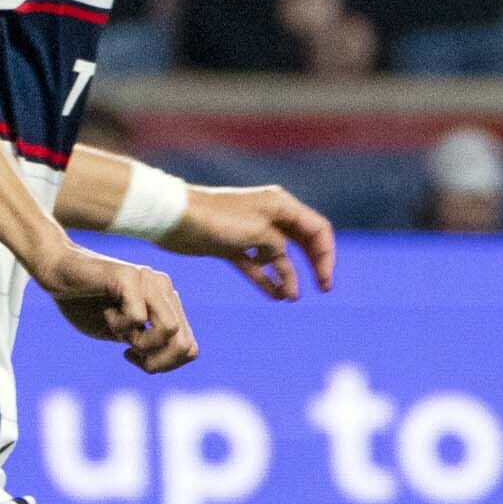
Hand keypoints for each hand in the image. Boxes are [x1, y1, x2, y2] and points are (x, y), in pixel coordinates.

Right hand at [41, 241, 197, 371]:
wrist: (55, 270)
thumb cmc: (82, 303)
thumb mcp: (120, 333)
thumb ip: (147, 346)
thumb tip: (165, 362)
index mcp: (167, 303)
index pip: (189, 348)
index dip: (165, 365)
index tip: (135, 357)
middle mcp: (165, 289)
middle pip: (185, 345)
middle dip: (156, 362)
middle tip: (128, 353)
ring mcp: (150, 280)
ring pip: (169, 331)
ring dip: (141, 343)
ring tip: (117, 330)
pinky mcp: (131, 276)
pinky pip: (138, 317)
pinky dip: (118, 325)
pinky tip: (105, 311)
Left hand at [161, 181, 337, 301]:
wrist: (175, 219)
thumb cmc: (218, 220)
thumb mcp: (260, 233)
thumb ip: (279, 245)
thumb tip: (280, 257)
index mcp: (281, 205)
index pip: (317, 229)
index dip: (327, 255)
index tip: (325, 281)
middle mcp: (270, 215)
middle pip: (303, 241)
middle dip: (315, 265)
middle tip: (323, 289)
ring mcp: (251, 232)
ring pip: (279, 256)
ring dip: (288, 277)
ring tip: (290, 298)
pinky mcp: (233, 246)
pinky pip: (257, 265)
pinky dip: (266, 279)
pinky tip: (274, 296)